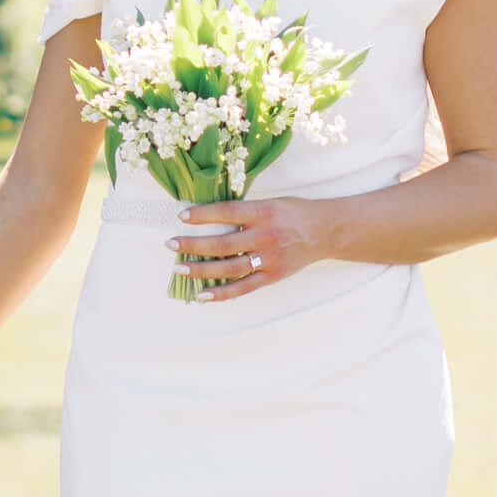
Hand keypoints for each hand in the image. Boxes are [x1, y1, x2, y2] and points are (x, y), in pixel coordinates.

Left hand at [168, 197, 331, 300]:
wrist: (325, 231)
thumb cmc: (293, 212)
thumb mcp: (270, 202)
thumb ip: (244, 210)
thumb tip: (208, 215)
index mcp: (263, 212)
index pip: (226, 212)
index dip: (202, 215)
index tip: (181, 217)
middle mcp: (265, 236)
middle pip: (223, 244)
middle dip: (193, 245)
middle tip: (170, 244)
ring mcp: (269, 259)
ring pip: (229, 268)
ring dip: (201, 270)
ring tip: (179, 268)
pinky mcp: (272, 276)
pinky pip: (243, 288)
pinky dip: (222, 293)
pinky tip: (202, 294)